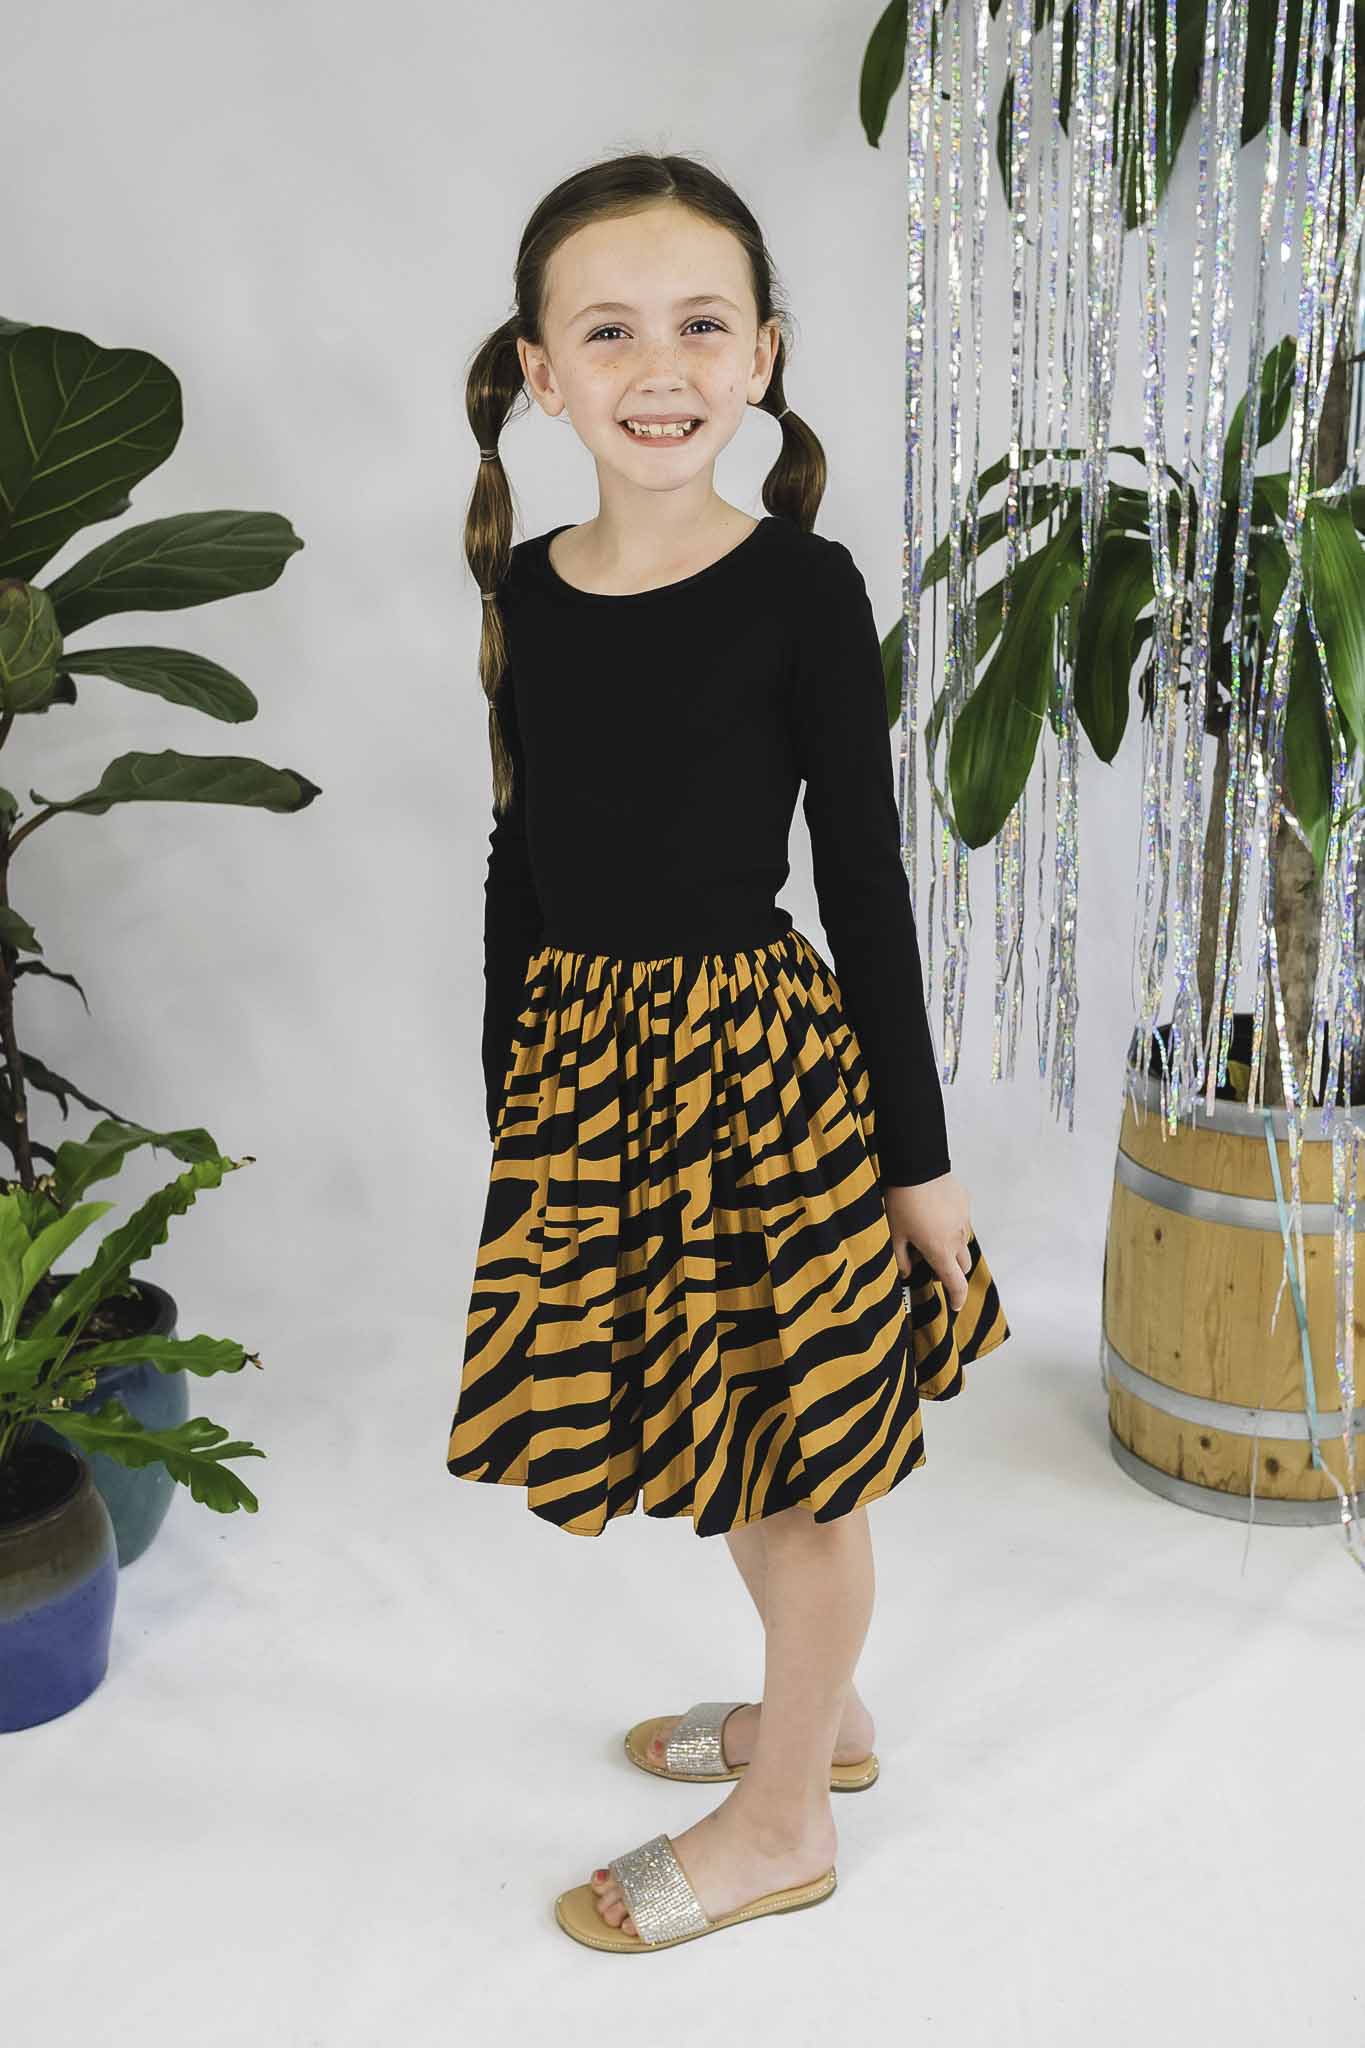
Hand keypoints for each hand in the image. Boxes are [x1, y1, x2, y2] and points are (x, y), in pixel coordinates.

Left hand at [884, 1171, 971, 1312]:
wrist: (916, 1165)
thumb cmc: (902, 1202)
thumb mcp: (894, 1234)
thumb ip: (900, 1259)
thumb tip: (907, 1273)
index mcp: (941, 1251)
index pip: (957, 1284)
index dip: (957, 1299)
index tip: (954, 1306)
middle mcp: (958, 1238)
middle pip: (962, 1266)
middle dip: (950, 1271)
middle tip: (931, 1265)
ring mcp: (964, 1219)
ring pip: (963, 1242)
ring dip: (951, 1247)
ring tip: (930, 1235)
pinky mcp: (965, 1202)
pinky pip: (962, 1220)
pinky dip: (952, 1224)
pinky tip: (934, 1213)